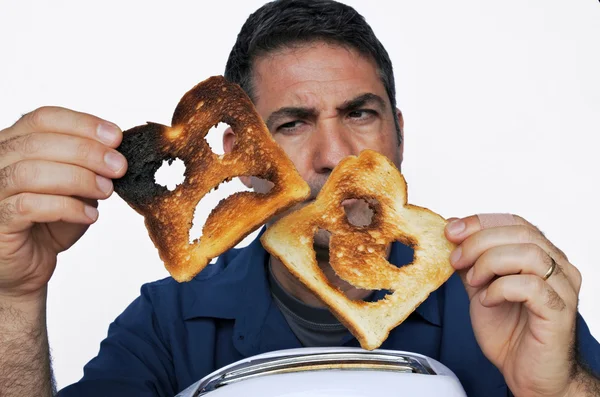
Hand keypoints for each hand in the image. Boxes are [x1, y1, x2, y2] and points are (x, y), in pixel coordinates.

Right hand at [0, 106, 126, 299]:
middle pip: (39, 141)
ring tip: (106, 191)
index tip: (116, 137)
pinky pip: (28, 206)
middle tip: (118, 166)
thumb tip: (115, 152)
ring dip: (79, 178)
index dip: (82, 124)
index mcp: (15, 144)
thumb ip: (88, 167)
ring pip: (32, 172)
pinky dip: (67, 207)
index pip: (43, 118)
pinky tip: (90, 214)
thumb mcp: (76, 188)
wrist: (29, 266)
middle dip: (87, 151)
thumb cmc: (49, 223)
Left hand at [445, 214, 581, 395]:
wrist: (527, 373)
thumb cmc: (510, 332)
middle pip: (521, 233)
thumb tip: (452, 233)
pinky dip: (500, 288)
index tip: (451, 230)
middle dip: (479, 241)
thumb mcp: (480, 288)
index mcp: (541, 256)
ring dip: (490, 263)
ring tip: (474, 282)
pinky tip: (487, 300)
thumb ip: (470, 262)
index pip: (514, 222)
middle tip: (456, 258)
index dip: (480, 221)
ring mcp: (562, 288)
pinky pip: (531, 286)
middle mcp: (558, 267)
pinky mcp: (559, 312)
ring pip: (528, 254)